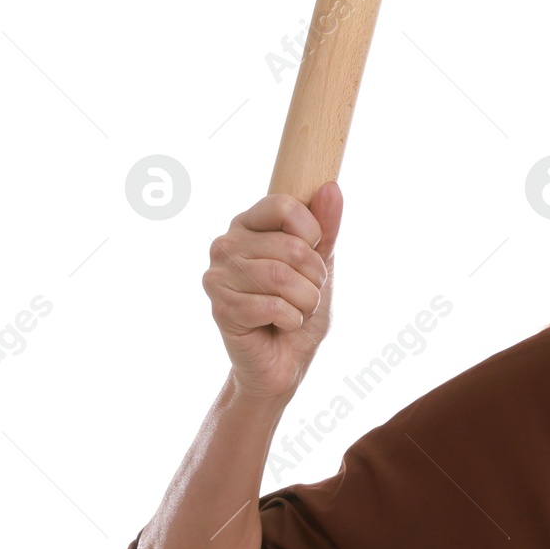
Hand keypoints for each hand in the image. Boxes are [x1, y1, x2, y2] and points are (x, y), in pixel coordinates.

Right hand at [203, 181, 341, 402]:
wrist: (284, 361)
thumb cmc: (301, 309)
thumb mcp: (322, 266)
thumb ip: (326, 229)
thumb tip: (331, 187)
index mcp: (248, 225)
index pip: (284, 205)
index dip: (313, 233)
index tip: (315, 253)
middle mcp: (226, 244)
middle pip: (291, 247)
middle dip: (314, 279)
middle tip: (306, 294)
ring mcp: (218, 275)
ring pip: (283, 278)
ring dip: (306, 301)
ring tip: (296, 310)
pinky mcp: (220, 307)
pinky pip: (272, 306)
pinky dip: (291, 320)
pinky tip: (280, 325)